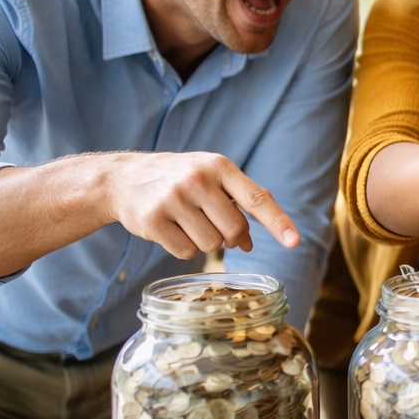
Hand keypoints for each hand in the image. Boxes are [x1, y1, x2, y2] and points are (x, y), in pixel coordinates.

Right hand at [105, 151, 299, 258]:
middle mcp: (197, 180)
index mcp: (219, 166)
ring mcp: (173, 199)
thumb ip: (237, 203)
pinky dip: (184, 248)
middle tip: (213, 225)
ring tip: (188, 223)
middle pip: (234, 230)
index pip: (256, 199)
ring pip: (211, 245)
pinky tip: (172, 230)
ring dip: (205, 242)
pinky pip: (186, 252)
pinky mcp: (153, 220)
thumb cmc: (179, 179)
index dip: (278, 222)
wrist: (124, 178)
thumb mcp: (211, 177)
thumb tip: (251, 244)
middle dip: (231, 237)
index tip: (294, 241)